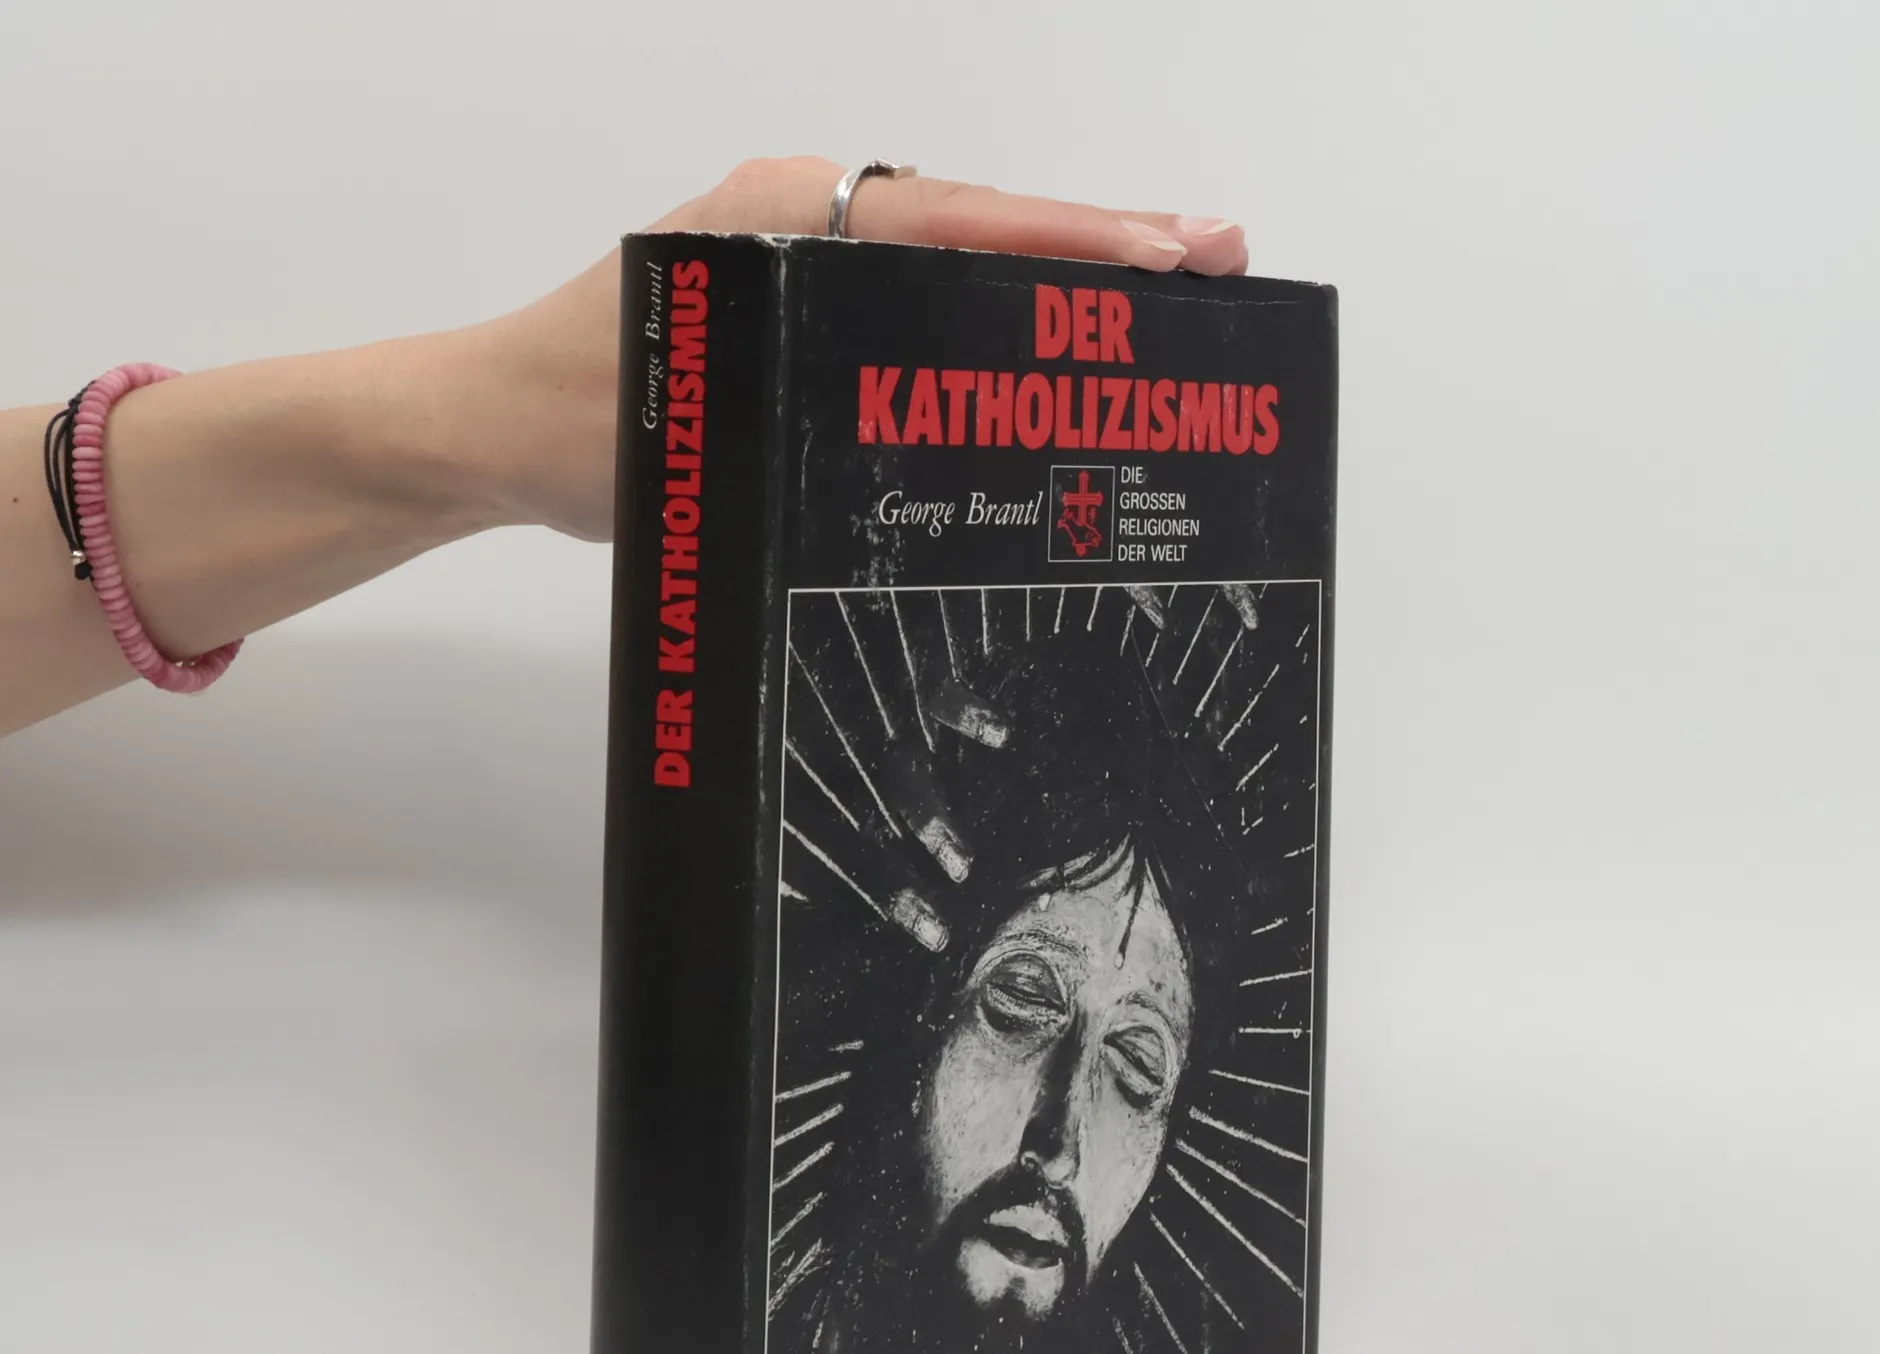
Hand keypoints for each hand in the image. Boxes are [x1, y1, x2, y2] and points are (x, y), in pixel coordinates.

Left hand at [469, 157, 1248, 541]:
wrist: (486, 429)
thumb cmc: (568, 428)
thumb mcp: (690, 424)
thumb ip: (794, 401)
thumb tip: (922, 412)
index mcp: (778, 223)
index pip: (949, 222)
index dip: (1062, 239)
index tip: (1161, 253)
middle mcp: (799, 220)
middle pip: (975, 219)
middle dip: (1098, 237)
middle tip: (1215, 253)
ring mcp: (802, 255)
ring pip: (957, 250)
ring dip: (1059, 267)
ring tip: (1170, 285)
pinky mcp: (800, 300)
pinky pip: (920, 288)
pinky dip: (997, 299)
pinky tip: (1056, 332)